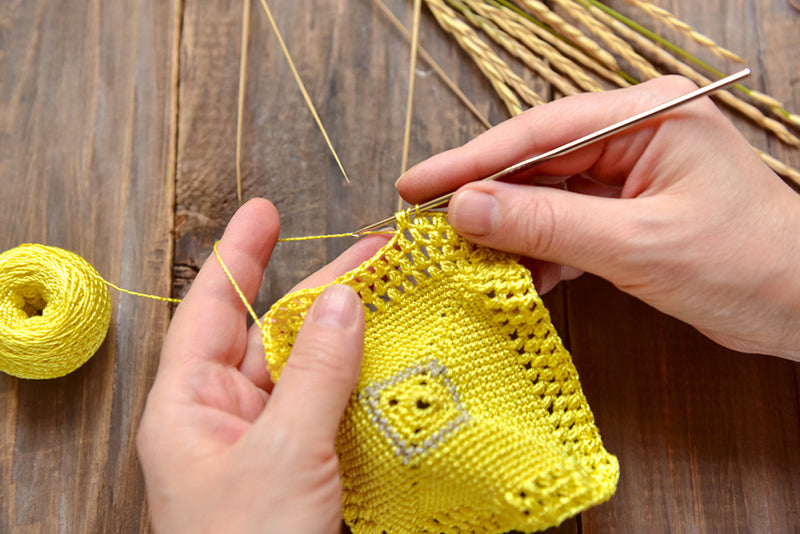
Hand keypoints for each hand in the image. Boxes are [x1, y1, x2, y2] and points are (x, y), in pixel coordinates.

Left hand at [137, 199, 388, 533]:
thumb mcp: (282, 455)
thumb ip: (314, 373)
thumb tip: (344, 301)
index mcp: (189, 407)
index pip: (211, 310)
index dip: (237, 255)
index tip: (265, 211)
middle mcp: (226, 419)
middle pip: (272, 334)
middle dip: (322, 293)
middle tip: (374, 254)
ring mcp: (268, 444)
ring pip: (311, 372)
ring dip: (353, 339)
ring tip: (399, 299)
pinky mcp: (306, 470)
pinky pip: (334, 410)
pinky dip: (365, 385)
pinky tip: (399, 362)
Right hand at [397, 76, 799, 359]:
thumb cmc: (746, 266)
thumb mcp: (638, 246)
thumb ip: (547, 226)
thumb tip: (465, 210)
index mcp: (647, 117)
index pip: (538, 133)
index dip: (471, 161)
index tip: (416, 185)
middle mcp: (633, 134)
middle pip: (534, 161)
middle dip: (483, 198)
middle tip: (425, 225)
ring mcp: (628, 172)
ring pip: (544, 196)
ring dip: (508, 231)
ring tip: (464, 259)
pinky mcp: (625, 210)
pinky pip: (564, 223)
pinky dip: (539, 252)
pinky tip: (518, 276)